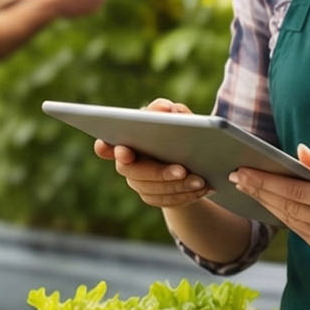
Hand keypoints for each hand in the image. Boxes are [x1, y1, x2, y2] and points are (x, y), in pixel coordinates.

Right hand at [93, 98, 214, 207]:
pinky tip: (201, 189)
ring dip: (177, 185)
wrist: (188, 158)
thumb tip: (167, 109)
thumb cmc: (177, 130)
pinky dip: (185, 195)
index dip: (108, 149)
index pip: (107, 145)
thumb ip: (169, 110)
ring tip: (200, 181)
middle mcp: (126, 161)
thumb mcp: (178, 117)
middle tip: (182, 170)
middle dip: (159, 172)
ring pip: (151, 189)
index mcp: (126, 137)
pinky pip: (165, 200)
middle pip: (133, 171)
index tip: (124, 152)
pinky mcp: (151, 196)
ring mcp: (137, 181)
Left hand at [231, 145, 309, 269]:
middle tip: (237, 177)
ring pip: (292, 223)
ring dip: (268, 205)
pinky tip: (272, 205)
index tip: (245, 170)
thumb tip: (299, 153)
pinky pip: (303, 234)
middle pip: (289, 209)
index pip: (299, 193)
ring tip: (249, 188)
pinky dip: (286, 218)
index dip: (268, 181)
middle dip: (260, 191)